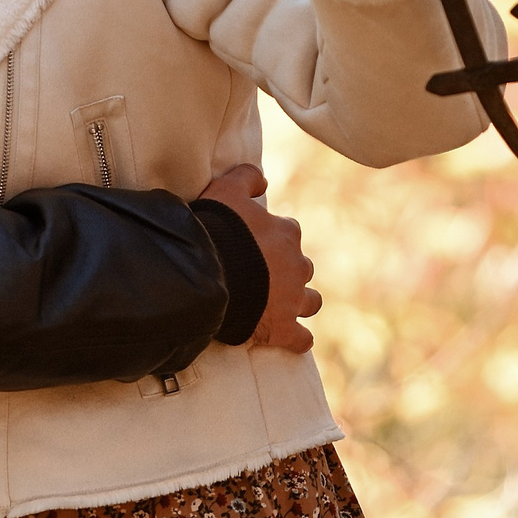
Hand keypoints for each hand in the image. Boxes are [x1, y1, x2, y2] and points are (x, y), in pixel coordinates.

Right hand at [197, 164, 319, 352]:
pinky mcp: (283, 329)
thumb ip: (247, 178)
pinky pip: (301, 339)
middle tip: (263, 276)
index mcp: (286, 233)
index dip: (271, 240)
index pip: (289, 233)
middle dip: (288, 271)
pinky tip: (291, 339)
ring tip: (282, 306)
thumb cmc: (217, 229)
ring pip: (310, 302)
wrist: (207, 274)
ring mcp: (292, 300)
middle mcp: (297, 265)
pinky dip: (297, 339)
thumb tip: (263, 180)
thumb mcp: (226, 189)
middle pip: (302, 267)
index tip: (254, 245)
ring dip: (300, 302)